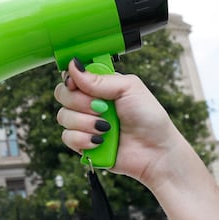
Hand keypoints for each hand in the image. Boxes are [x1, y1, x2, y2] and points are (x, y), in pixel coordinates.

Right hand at [53, 58, 191, 186]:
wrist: (156, 152)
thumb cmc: (149, 118)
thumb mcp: (129, 88)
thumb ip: (100, 79)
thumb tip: (74, 67)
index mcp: (100, 86)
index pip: (72, 76)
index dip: (72, 79)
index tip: (77, 83)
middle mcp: (90, 103)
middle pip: (62, 94)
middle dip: (80, 102)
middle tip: (101, 108)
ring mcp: (85, 124)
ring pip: (63, 116)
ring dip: (85, 122)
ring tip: (106, 128)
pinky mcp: (83, 144)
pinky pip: (67, 138)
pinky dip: (82, 139)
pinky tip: (100, 141)